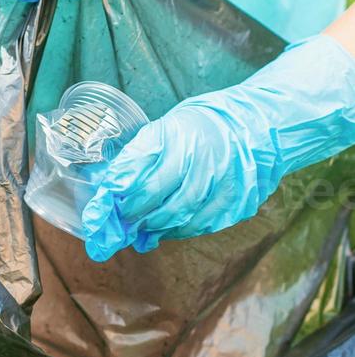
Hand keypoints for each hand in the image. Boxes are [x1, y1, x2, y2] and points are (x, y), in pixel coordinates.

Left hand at [82, 34, 354, 260]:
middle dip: (130, 215)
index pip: (135, 170)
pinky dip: (177, 230)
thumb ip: (141, 156)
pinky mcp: (233, 203)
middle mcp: (198, 159)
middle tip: (117, 223)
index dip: (114, 195)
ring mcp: (219, 184)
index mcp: (177, 135)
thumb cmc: (204, 127)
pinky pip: (197, 225)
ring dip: (152, 227)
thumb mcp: (169, 127)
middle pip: (153, 199)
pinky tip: (168, 227)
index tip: (99, 211)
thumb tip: (109, 187)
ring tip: (141, 227)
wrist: (258, 128)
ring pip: (175, 218)